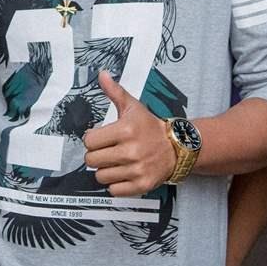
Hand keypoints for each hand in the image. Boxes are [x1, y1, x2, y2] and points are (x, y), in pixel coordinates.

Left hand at [83, 70, 178, 195]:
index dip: (92, 140)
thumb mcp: (133, 107)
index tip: (101, 138)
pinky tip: (124, 173)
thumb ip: (114, 91)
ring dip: (106, 171)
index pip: (89, 141)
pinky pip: (114, 191)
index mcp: (125, 130)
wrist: (177, 147)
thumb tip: (102, 74)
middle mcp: (131, 151)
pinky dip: (116, 184)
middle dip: (97, 156)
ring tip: (117, 162)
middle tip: (108, 151)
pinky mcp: (142, 185)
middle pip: (91, 161)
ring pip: (101, 177)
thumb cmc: (150, 127)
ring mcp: (137, 170)